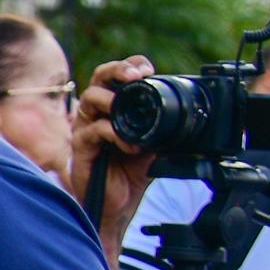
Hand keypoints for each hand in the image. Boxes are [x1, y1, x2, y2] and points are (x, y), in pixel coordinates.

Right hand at [71, 55, 159, 235]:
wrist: (120, 204)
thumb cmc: (133, 173)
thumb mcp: (156, 144)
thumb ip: (163, 127)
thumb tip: (188, 117)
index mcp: (113, 107)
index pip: (115, 76)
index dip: (129, 66)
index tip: (148, 69)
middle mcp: (96, 113)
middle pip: (99, 77)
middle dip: (118, 71)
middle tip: (136, 76)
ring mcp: (85, 128)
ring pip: (92, 99)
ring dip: (113, 101)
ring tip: (132, 115)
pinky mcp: (81, 147)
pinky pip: (94, 130)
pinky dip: (115, 135)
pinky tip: (131, 146)